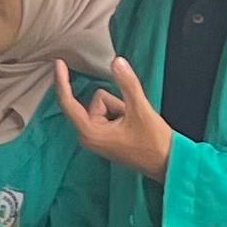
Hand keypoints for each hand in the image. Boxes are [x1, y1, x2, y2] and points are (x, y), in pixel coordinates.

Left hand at [55, 56, 173, 176]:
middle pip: (96, 102)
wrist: (168, 164)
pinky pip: (110, 114)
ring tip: (135, 126)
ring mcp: (96, 139)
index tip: (58, 62)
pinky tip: (133, 128)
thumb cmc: (154, 142)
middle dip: (116, 104)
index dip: (62, 81)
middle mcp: (88, 137)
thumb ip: (127, 84)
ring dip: (121, 110)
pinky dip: (122, 115)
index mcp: (90, 133)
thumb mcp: (140, 109)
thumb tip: (116, 61)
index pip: (68, 102)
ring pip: (105, 106)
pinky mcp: (104, 138)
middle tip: (133, 119)